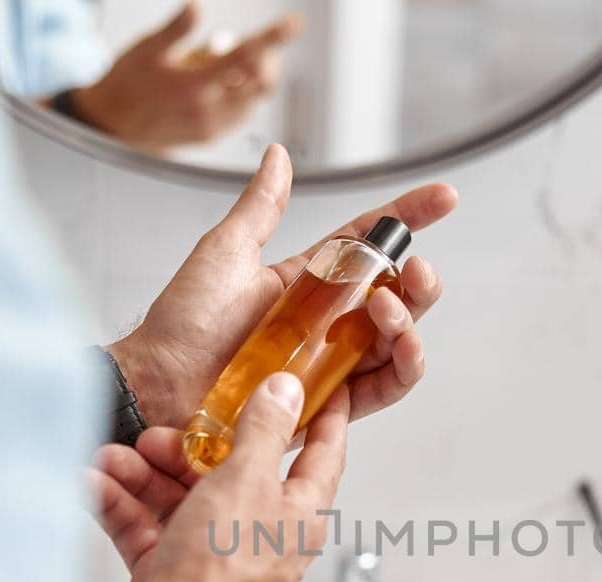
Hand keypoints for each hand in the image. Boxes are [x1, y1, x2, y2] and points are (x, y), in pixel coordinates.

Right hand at [71, 3, 301, 153]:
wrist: (111, 127)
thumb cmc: (126, 84)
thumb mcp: (147, 48)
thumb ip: (177, 29)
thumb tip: (198, 8)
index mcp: (194, 85)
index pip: (246, 58)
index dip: (273, 38)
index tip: (292, 24)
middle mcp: (209, 110)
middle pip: (261, 81)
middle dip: (267, 57)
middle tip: (259, 40)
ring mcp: (212, 126)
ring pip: (255, 99)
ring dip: (255, 75)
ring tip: (232, 58)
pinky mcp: (211, 135)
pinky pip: (242, 112)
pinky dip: (244, 92)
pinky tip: (225, 79)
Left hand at [107, 143, 456, 429]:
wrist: (157, 386)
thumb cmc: (181, 324)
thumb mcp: (225, 252)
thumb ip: (260, 208)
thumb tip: (278, 155)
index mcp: (306, 286)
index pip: (369, 246)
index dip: (407, 220)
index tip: (443, 197)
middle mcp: (326, 326)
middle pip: (397, 298)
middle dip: (419, 281)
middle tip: (413, 269)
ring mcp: (330, 365)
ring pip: (397, 344)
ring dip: (411, 322)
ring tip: (391, 309)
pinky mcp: (329, 405)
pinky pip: (382, 390)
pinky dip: (402, 369)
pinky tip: (398, 346)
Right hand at [108, 373, 347, 581]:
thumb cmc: (221, 577)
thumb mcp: (247, 482)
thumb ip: (265, 432)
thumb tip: (287, 391)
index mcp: (297, 512)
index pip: (321, 454)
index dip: (324, 417)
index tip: (323, 384)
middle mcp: (259, 531)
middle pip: (231, 469)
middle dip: (188, 447)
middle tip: (158, 434)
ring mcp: (213, 551)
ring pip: (180, 495)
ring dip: (142, 474)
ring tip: (113, 458)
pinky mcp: (171, 570)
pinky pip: (146, 524)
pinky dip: (120, 504)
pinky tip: (93, 483)